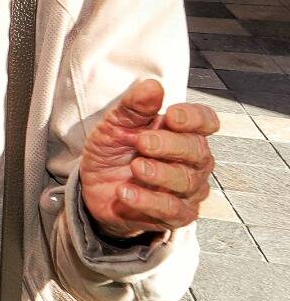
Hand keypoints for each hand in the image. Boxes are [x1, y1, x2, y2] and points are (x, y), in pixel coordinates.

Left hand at [79, 79, 218, 241]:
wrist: (93, 189)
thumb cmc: (113, 153)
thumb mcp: (114, 125)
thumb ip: (133, 107)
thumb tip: (152, 86)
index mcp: (182, 132)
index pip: (206, 121)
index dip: (195, 118)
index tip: (172, 116)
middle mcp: (192, 160)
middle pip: (197, 150)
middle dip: (169, 145)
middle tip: (142, 142)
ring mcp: (188, 188)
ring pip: (187, 180)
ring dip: (159, 173)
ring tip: (135, 167)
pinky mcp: (177, 215)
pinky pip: (172, 209)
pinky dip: (148, 201)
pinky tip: (126, 192)